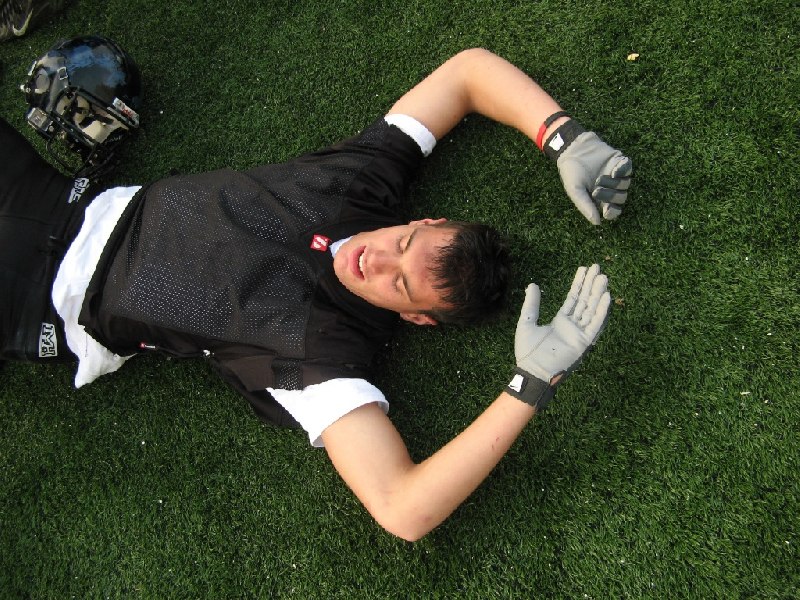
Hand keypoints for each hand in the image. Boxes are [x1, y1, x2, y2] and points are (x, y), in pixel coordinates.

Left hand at [515, 264, 610, 383]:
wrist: (532, 371)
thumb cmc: (527, 352)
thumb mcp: (527, 322)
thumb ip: (531, 304)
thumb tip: (532, 284)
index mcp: (560, 322)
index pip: (573, 299)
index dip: (579, 284)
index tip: (585, 269)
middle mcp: (572, 326)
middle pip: (585, 301)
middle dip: (591, 284)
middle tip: (597, 267)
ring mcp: (579, 334)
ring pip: (591, 309)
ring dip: (598, 294)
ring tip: (603, 277)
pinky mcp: (584, 342)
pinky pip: (595, 324)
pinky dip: (601, 311)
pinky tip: (606, 297)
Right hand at [556, 132, 632, 224]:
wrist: (572, 148)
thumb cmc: (571, 171)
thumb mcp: (575, 191)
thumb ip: (585, 206)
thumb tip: (598, 223)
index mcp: (600, 198)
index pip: (613, 210)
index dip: (613, 212)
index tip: (608, 210)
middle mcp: (610, 188)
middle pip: (621, 198)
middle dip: (611, 196)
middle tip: (597, 190)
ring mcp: (616, 174)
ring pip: (626, 184)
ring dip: (615, 184)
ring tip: (600, 178)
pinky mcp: (619, 162)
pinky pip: (628, 168)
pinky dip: (623, 170)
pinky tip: (614, 170)